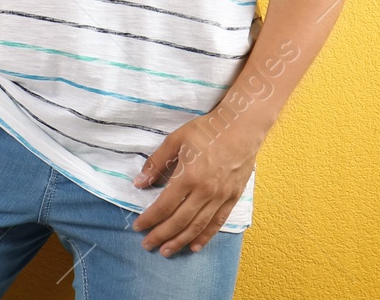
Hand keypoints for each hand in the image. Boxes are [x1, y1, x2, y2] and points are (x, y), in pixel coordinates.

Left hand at [129, 112, 265, 255]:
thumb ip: (156, 162)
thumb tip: (139, 183)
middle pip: (179, 221)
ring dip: (180, 241)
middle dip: (161, 235)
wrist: (241, 127)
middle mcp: (205, 191)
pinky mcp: (233, 198)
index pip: (164, 205)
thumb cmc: (206, 130)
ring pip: (197, 226)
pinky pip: (217, 222)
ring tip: (166, 251)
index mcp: (188, 176)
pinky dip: (205, 237)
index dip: (149, 218)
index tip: (138, 227)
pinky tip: (194, 246)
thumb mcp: (175, 139)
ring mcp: (221, 197)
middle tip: (147, 245)